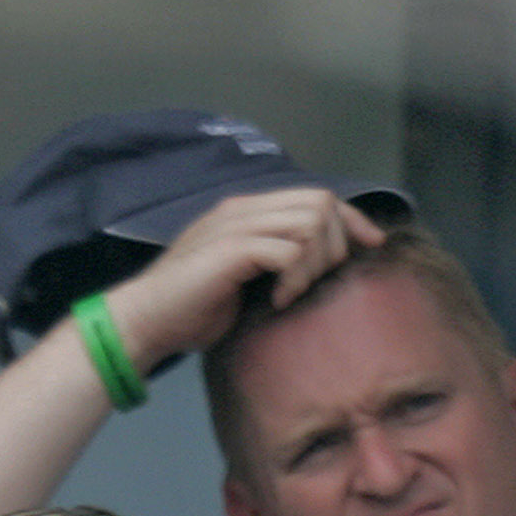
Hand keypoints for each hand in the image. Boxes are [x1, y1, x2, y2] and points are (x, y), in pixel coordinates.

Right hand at [100, 186, 387, 370]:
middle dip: (336, 242)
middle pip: (321, 201)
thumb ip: (274, 260)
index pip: (316, 196)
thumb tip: (321, 265)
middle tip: (317, 281)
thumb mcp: (243, 276)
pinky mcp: (231, 248)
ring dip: (316, 262)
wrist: (144, 320)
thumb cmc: (191, 307)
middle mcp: (243, 209)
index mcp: (246, 211)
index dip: (351, 218)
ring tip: (293, 291)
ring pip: (311, 221)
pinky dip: (296, 277)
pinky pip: (291, 250)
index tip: (371, 245)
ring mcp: (236, 225)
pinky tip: (279, 299)